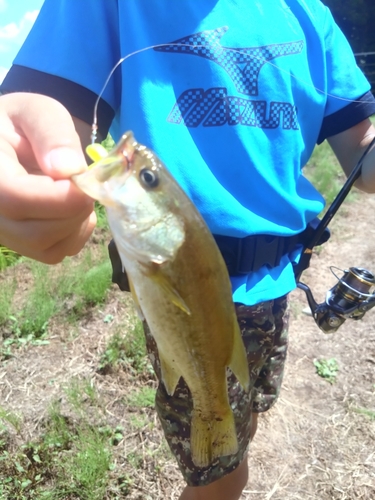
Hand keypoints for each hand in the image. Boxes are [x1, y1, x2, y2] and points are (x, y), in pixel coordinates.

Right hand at [0, 92, 95, 263]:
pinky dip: (75, 232)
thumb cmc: (20, 124)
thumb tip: (68, 169)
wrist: (9, 144)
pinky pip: (57, 252)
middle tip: (81, 181)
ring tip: (73, 191)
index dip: (58, 196)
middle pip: (36, 233)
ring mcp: (4, 234)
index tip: (82, 179)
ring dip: (77, 221)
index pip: (14, 199)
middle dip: (73, 209)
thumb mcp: (35, 111)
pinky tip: (70, 207)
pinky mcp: (22, 245)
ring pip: (49, 248)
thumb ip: (51, 133)